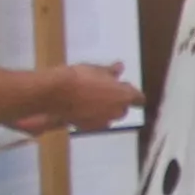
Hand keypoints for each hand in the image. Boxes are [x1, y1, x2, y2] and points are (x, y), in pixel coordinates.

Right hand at [18, 66, 141, 135]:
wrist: (56, 93)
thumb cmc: (80, 77)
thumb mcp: (97, 69)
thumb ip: (110, 71)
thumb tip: (119, 67)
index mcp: (123, 96)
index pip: (138, 99)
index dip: (133, 94)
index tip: (125, 87)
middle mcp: (116, 112)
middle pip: (123, 108)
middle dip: (118, 101)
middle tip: (107, 90)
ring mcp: (102, 121)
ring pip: (109, 115)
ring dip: (105, 108)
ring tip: (92, 97)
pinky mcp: (88, 127)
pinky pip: (96, 120)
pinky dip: (92, 114)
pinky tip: (82, 106)